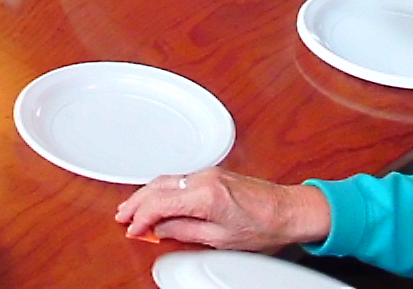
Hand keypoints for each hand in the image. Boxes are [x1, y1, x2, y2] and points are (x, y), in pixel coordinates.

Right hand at [114, 169, 329, 251]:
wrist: (290, 210)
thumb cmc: (265, 226)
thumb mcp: (221, 240)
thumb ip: (185, 232)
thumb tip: (160, 231)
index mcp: (205, 195)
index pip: (160, 204)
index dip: (141, 219)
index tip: (132, 230)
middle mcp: (203, 178)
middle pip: (158, 186)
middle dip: (136, 202)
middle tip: (122, 217)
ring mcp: (207, 173)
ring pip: (166, 180)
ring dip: (147, 194)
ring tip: (133, 209)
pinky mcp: (212, 173)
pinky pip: (178, 179)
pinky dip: (162, 190)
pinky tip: (157, 200)